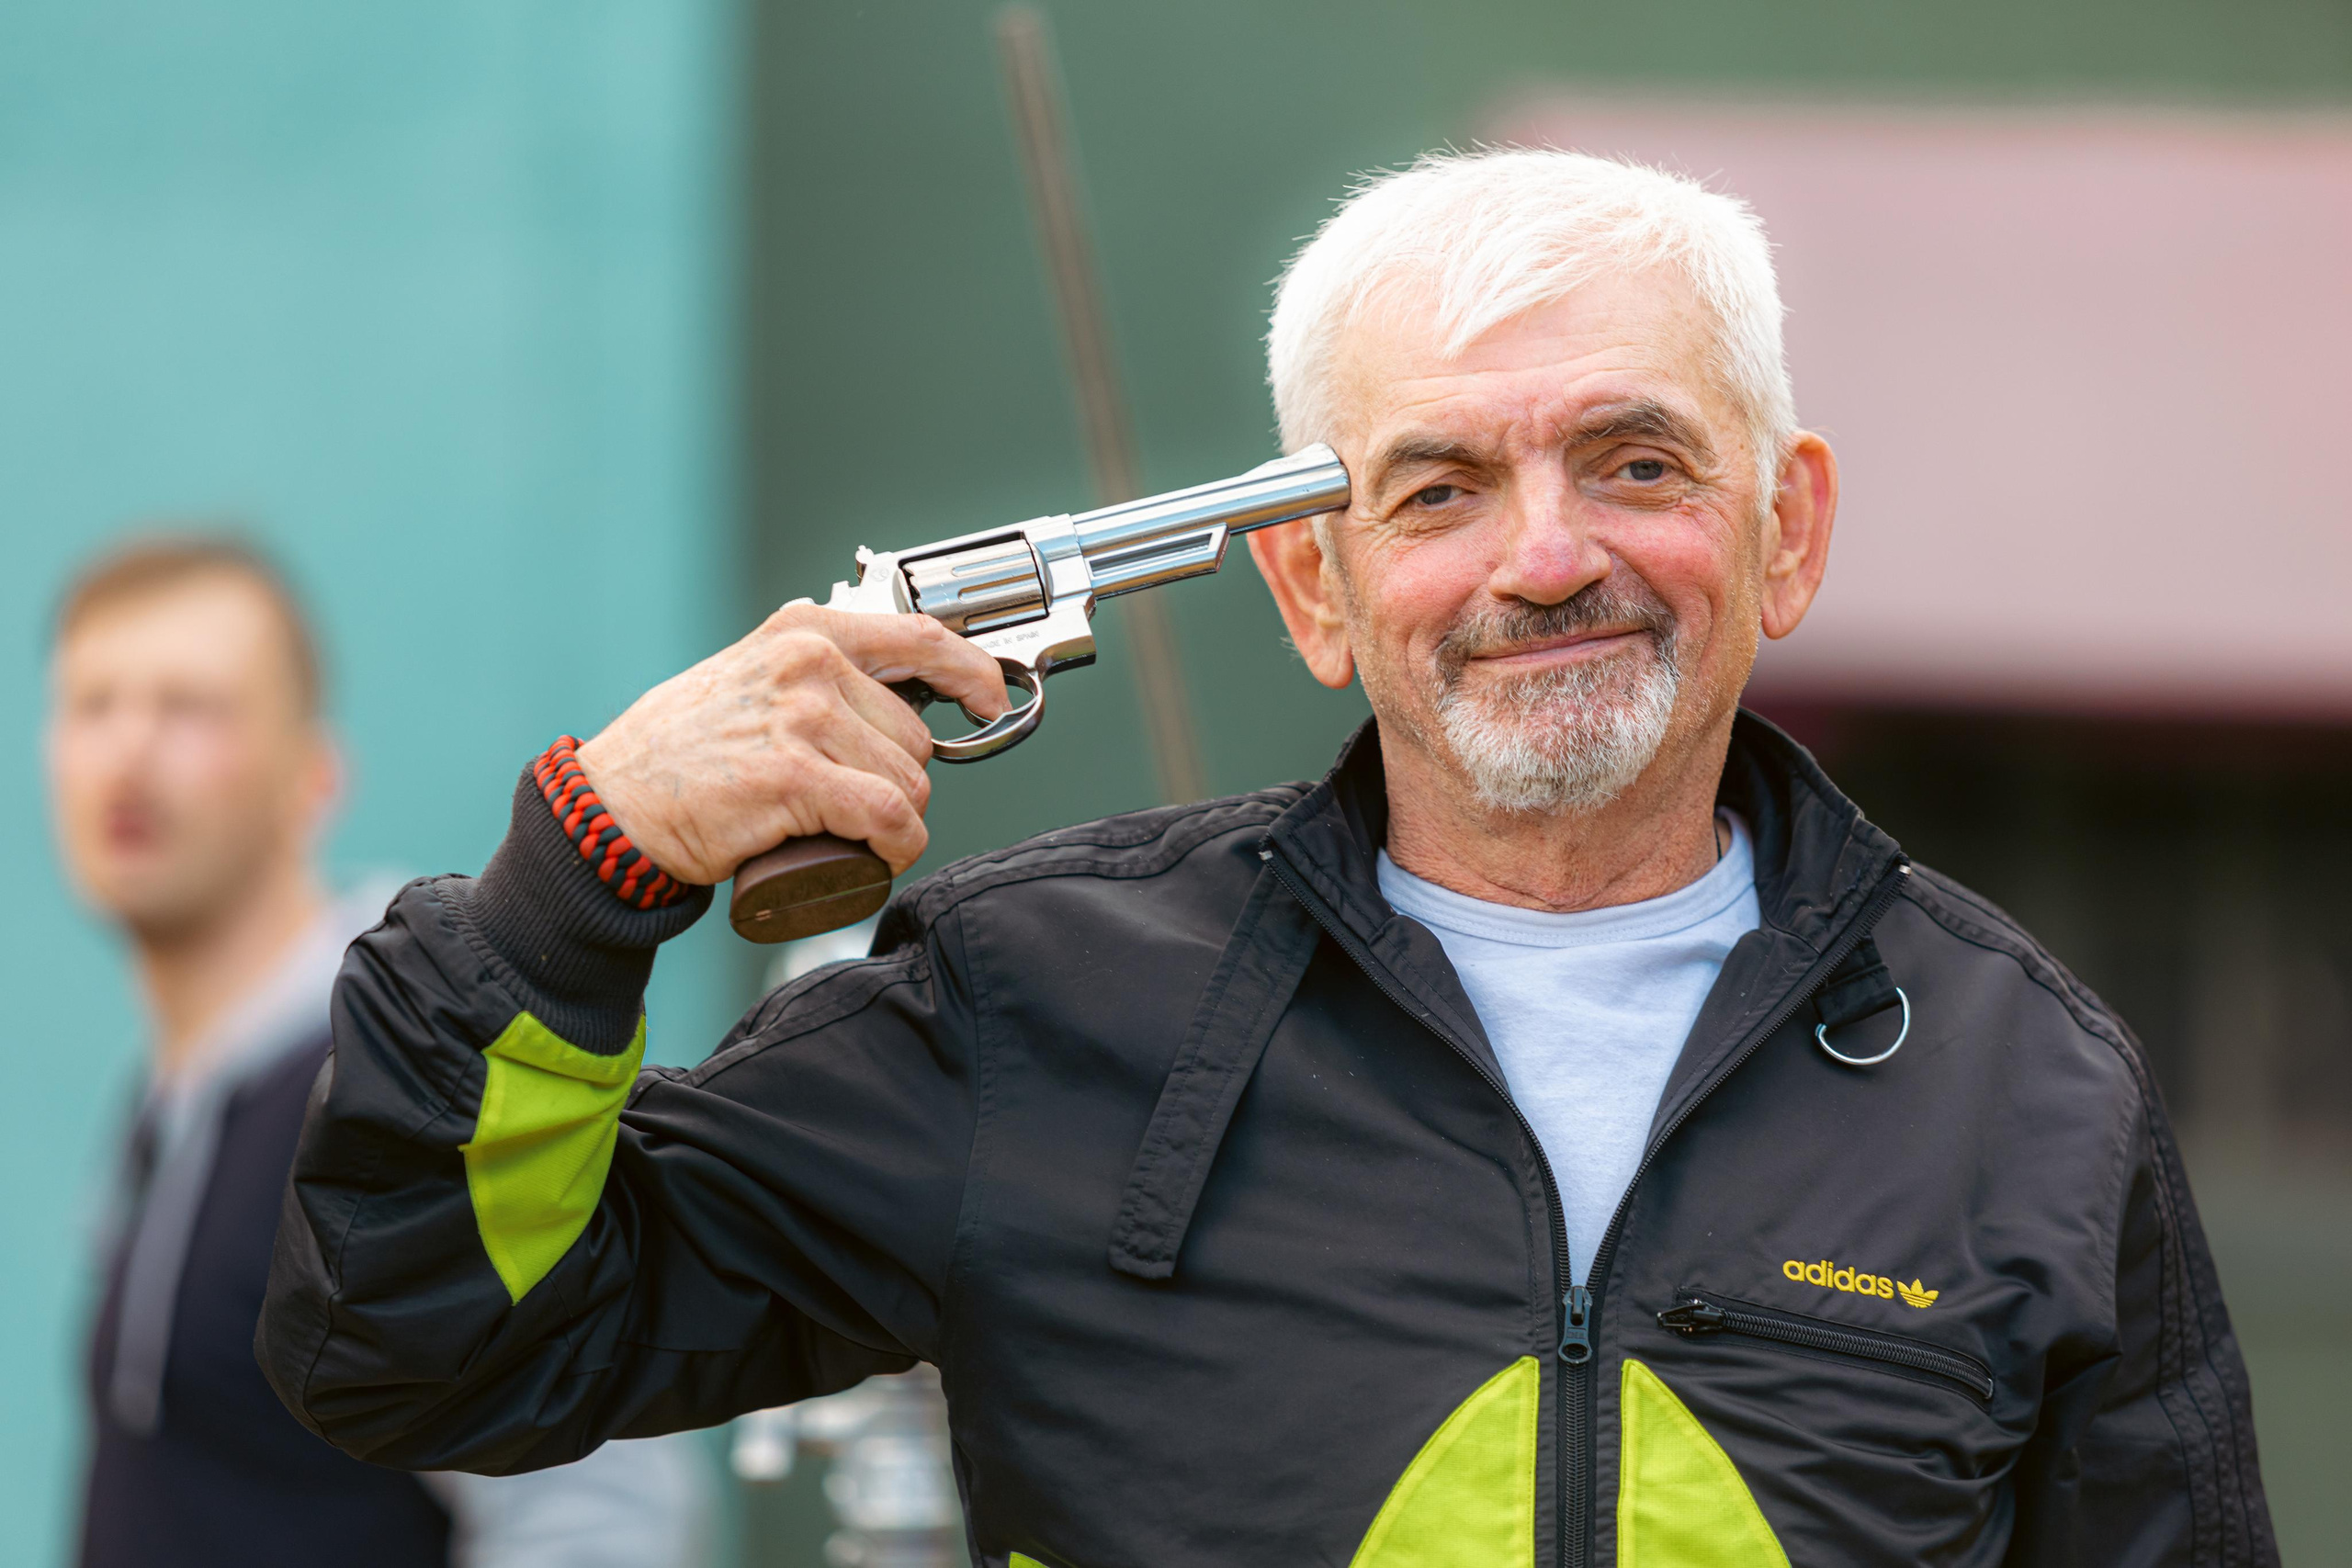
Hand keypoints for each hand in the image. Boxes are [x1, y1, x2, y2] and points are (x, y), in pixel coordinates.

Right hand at [575, 605, 1008, 883]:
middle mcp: (809, 665)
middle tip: (846, 806)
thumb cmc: (679, 754)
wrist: (613, 805)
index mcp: (803, 633)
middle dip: (896, 780)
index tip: (991, 698)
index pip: (919, 636)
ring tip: (842, 834)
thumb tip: (893, 701)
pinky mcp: (795, 776)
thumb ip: (816, 678)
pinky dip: (895, 846)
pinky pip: (888, 816)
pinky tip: (875, 856)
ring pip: (908, 782)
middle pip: (915, 735)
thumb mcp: (752, 682)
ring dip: (893, 823)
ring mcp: (803, 717)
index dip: (971, 671)